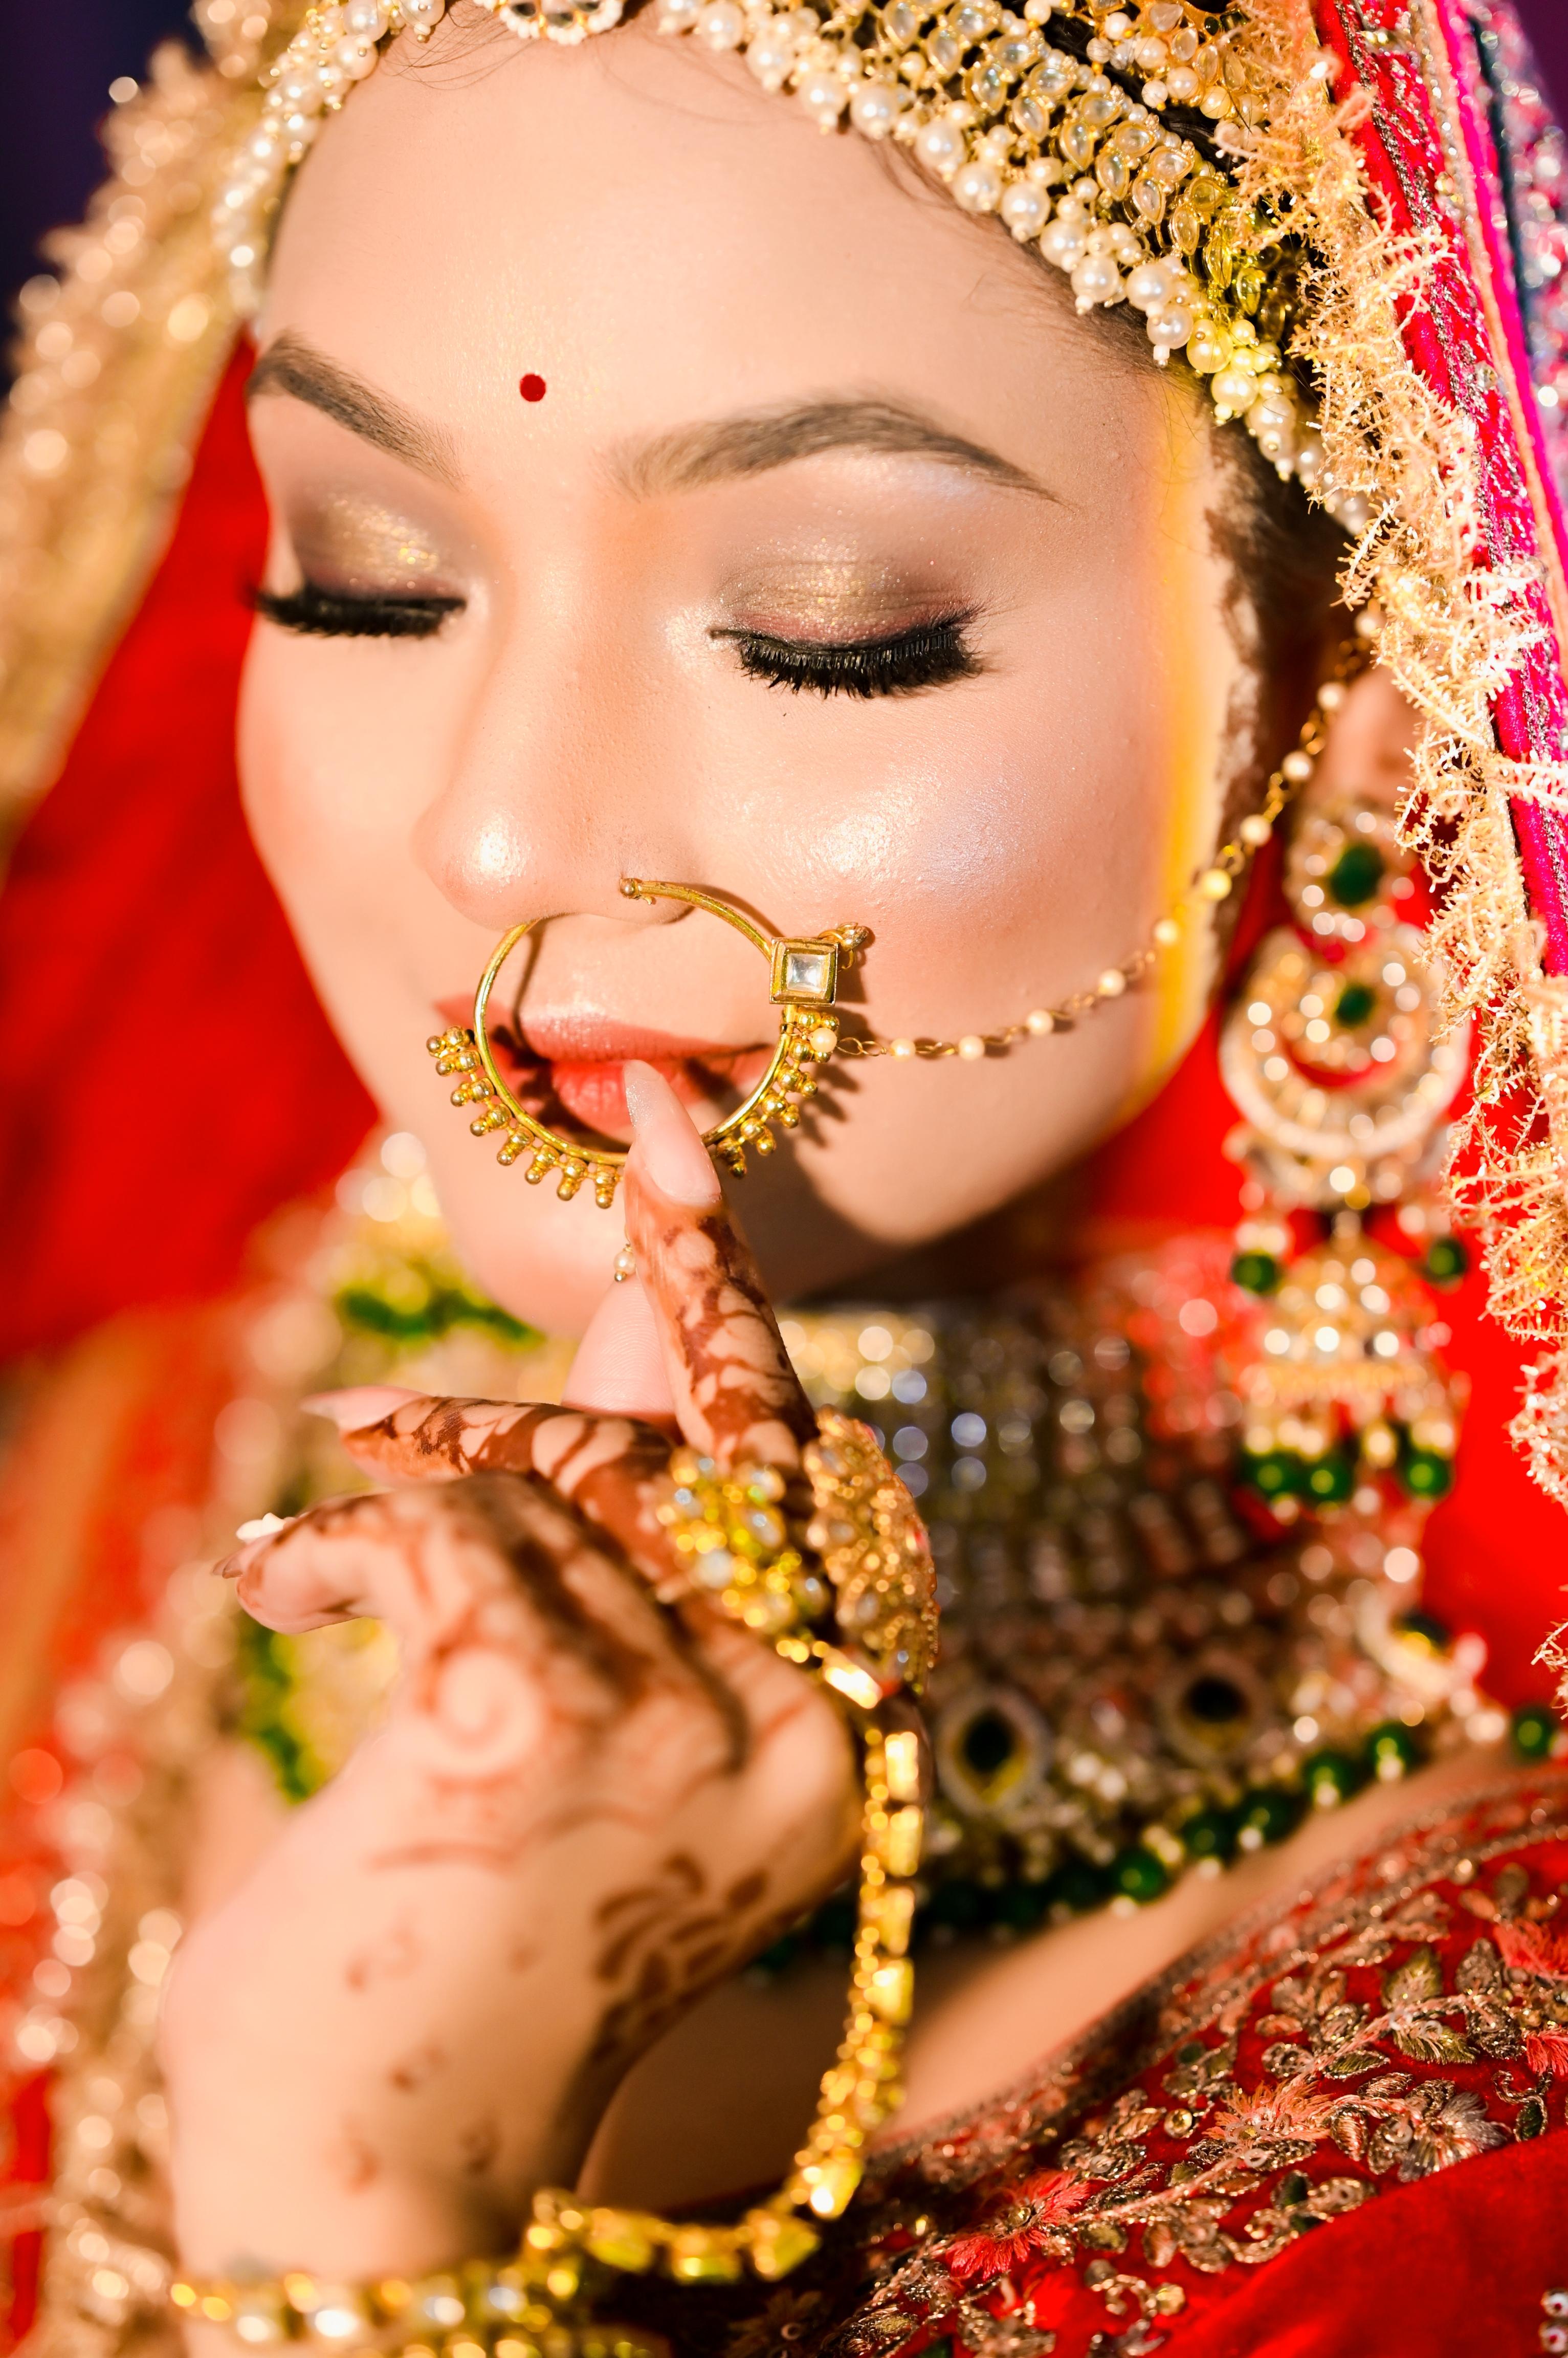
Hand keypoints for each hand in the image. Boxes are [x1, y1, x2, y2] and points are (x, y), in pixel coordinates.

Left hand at [160, 1067, 858, 2281]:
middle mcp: (798, 1727)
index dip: (731, 1282)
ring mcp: (685, 1732)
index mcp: (832, 1736)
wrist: (377, 2185)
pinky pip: (440, 1528)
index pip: (794, 1461)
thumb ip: (626, 1531)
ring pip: (549, 1475)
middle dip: (658, 1275)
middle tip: (649, 1118)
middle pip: (701, 1430)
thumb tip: (636, 1310)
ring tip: (322, 1559)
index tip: (680, 1114)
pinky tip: (278, 1600)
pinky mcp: (537, 1733)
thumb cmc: (461, 1947)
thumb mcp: (581, 1725)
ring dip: (424, 1474)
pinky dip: (336, 1542)